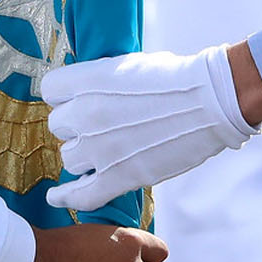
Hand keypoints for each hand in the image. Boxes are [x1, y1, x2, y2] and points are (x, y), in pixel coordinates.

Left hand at [42, 47, 257, 212]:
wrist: (210, 102)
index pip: (51, 90)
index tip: (75, 100)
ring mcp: (101, 148)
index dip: (64, 95)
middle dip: (76, 125)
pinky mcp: (119, 177)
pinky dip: (65, 197)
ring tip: (102, 150)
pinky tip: (55, 196)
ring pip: (70, 158)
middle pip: (59, 126)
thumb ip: (100, 79)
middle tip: (99, 124)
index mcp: (88, 81)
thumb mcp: (129, 64)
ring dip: (83, 154)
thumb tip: (86, 90)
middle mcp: (87, 114)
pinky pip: (81, 195)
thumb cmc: (176, 78)